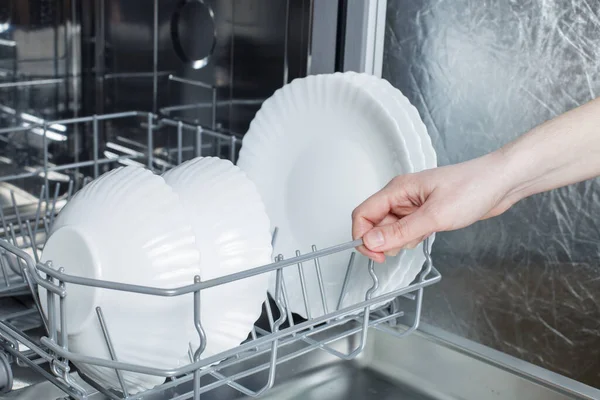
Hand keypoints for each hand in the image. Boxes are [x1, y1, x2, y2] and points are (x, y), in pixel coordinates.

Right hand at [352, 152, 516, 262]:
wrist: (501, 182)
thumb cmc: (474, 187)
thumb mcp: (435, 215)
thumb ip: (401, 231)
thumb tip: (372, 241)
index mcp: (397, 189)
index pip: (363, 214)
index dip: (363, 237)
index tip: (376, 255)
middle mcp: (401, 196)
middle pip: (374, 223)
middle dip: (384, 241)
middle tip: (402, 248)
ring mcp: (412, 204)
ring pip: (390, 228)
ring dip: (400, 240)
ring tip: (422, 235)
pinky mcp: (424, 212)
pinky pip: (406, 229)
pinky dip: (413, 237)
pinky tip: (429, 233)